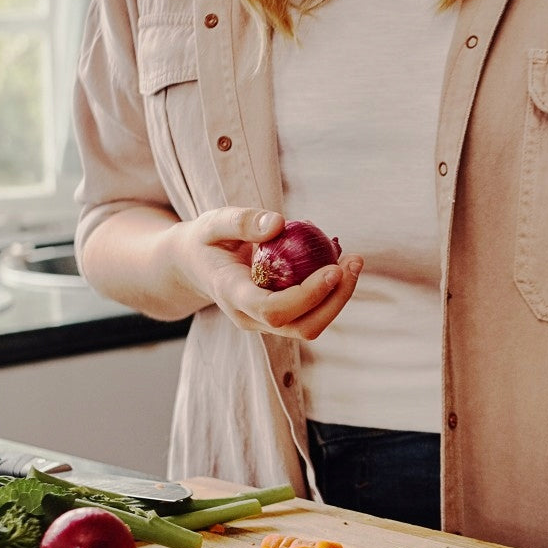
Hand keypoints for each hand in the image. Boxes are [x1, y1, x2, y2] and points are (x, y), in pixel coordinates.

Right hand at [167, 207, 361, 338]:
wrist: (193, 265)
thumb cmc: (205, 240)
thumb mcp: (212, 223)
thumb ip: (241, 221)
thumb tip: (279, 223)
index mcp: (231, 295)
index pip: (273, 310)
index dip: (307, 295)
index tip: (334, 269)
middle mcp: (250, 318)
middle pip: (301, 326)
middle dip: (335, 300)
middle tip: (354, 261)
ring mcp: (265, 323)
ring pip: (310, 325)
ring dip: (339, 297)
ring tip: (353, 261)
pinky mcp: (278, 318)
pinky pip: (310, 313)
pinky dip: (330, 291)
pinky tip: (340, 262)